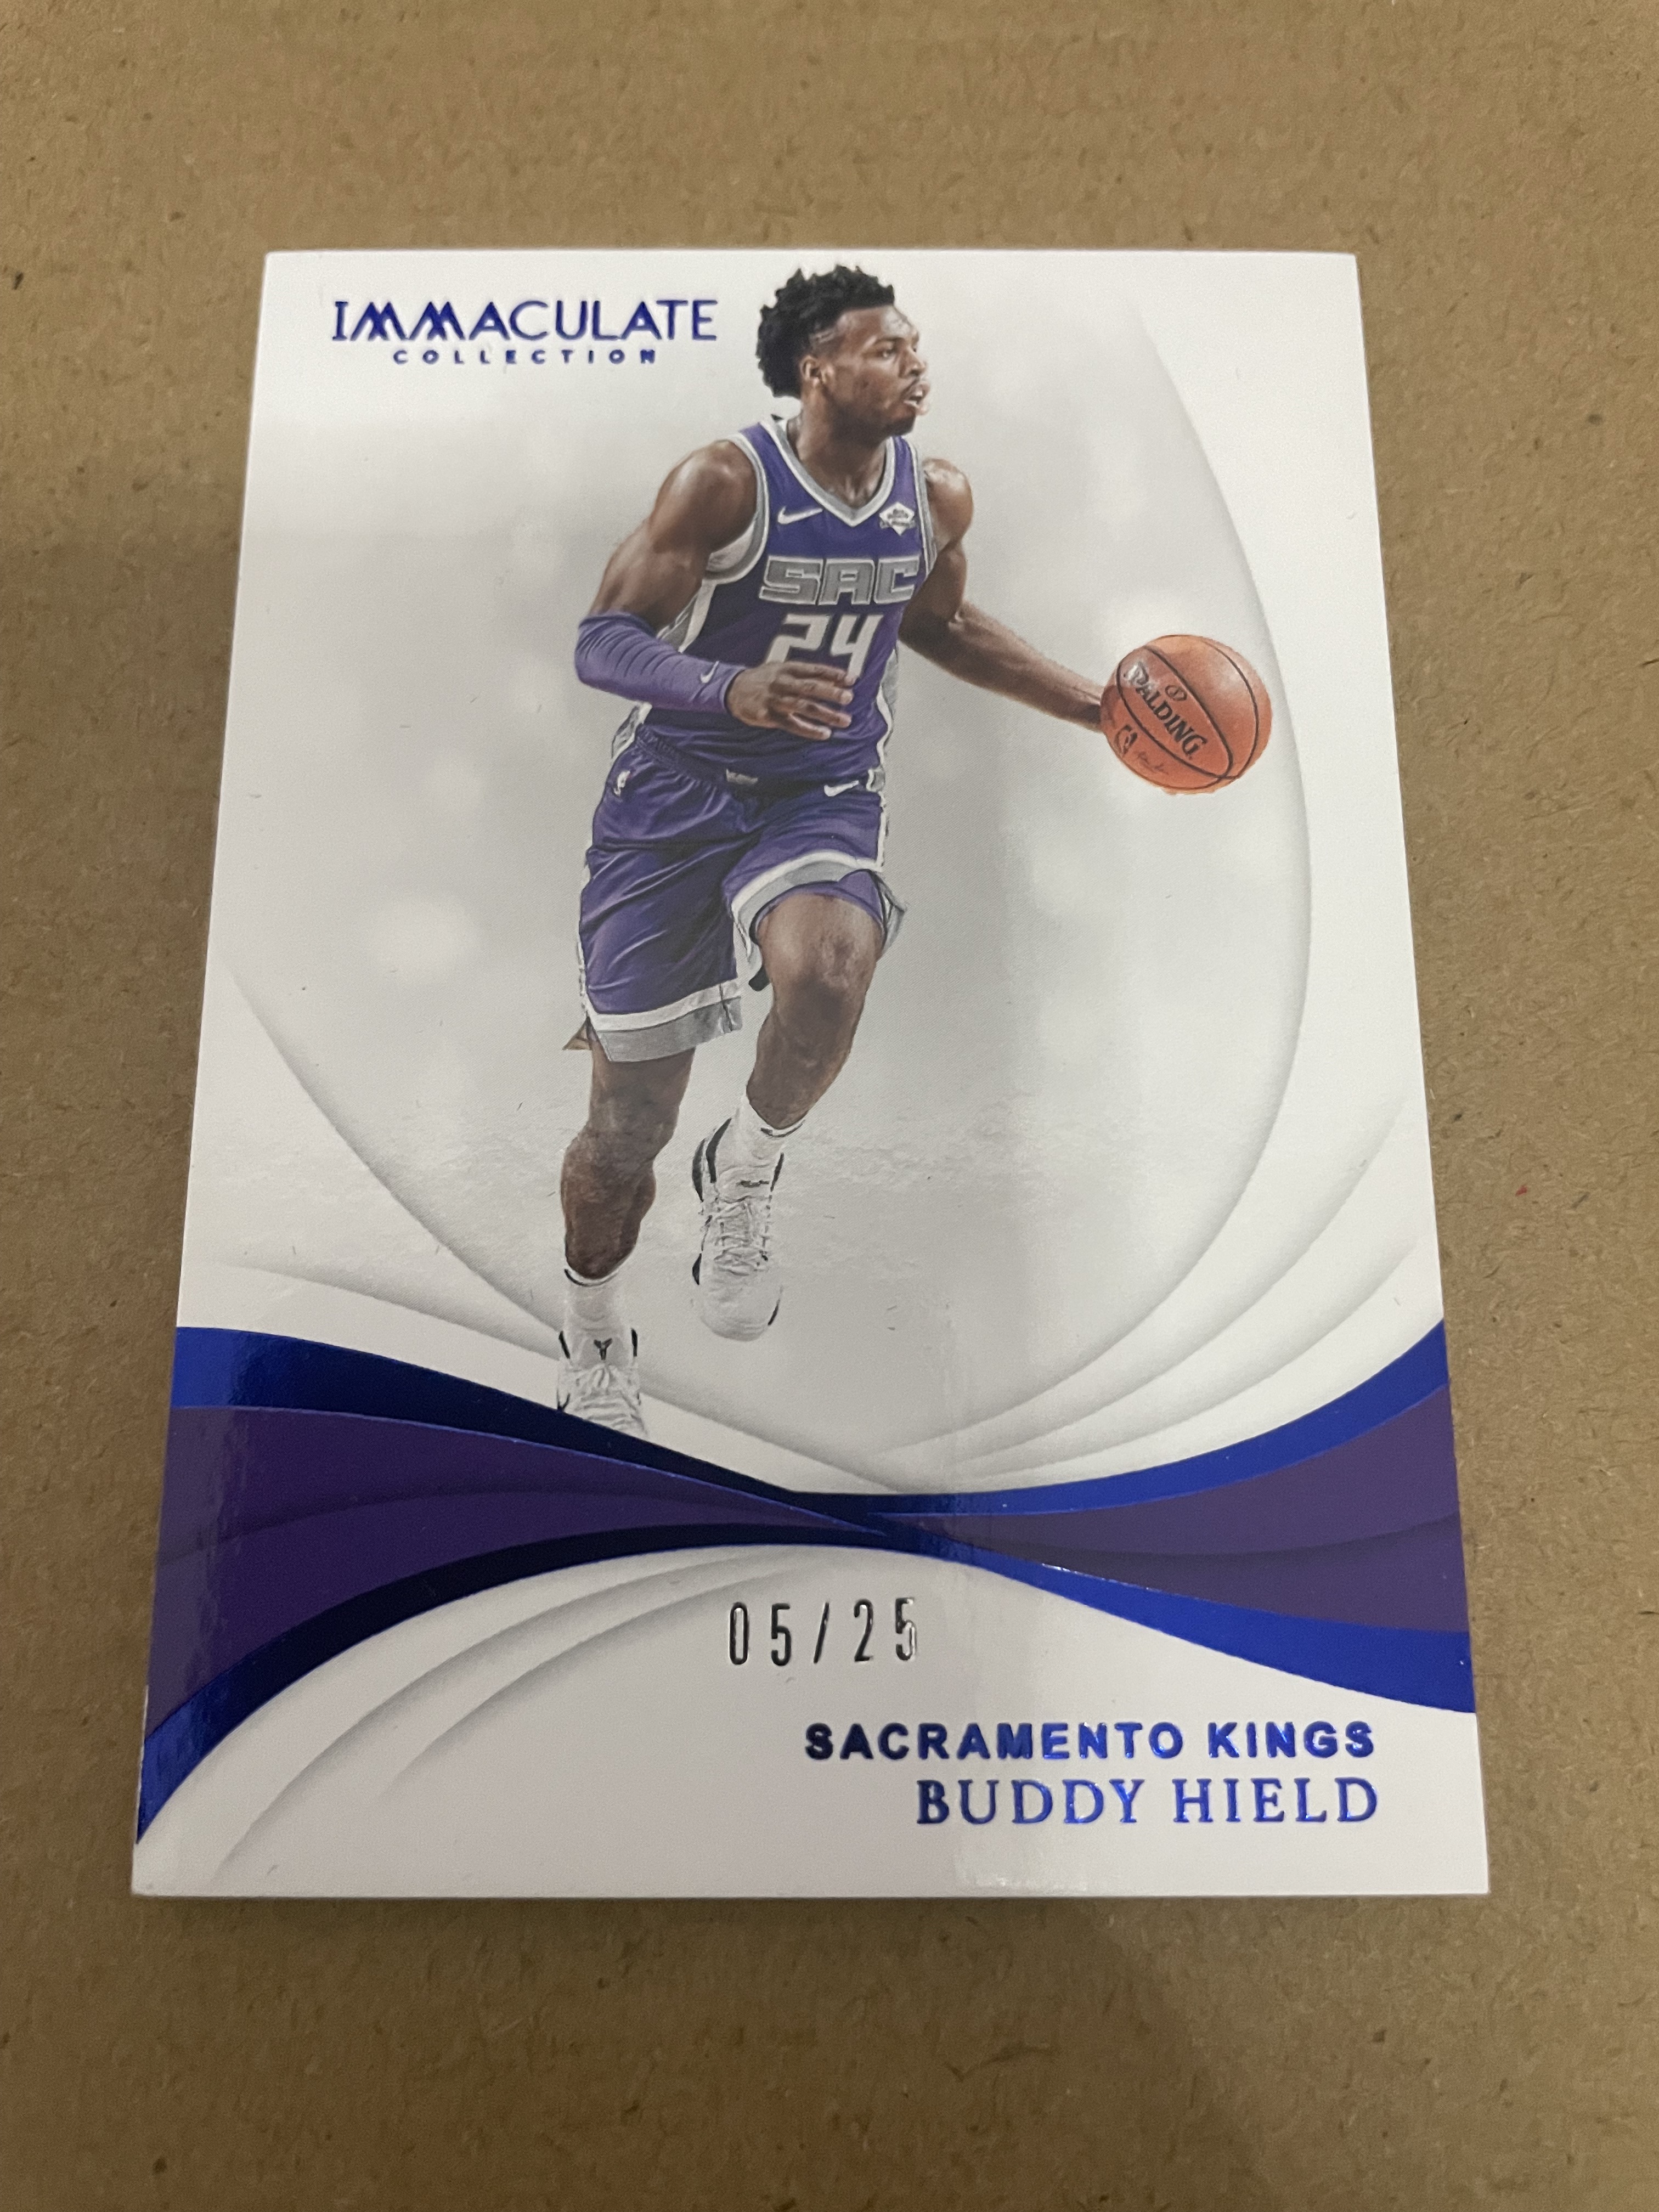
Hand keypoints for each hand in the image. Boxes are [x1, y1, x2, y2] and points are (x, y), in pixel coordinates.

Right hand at [727, 661, 854, 739]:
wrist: (733, 689)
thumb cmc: (764, 679)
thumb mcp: (781, 669)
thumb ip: (806, 675)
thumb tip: (835, 681)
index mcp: (787, 669)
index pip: (814, 670)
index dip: (834, 674)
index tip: (852, 678)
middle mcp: (782, 682)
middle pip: (810, 687)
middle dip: (831, 693)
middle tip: (849, 698)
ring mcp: (775, 700)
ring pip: (804, 707)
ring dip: (826, 714)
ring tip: (844, 720)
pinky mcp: (768, 716)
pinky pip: (792, 724)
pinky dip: (809, 730)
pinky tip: (824, 734)